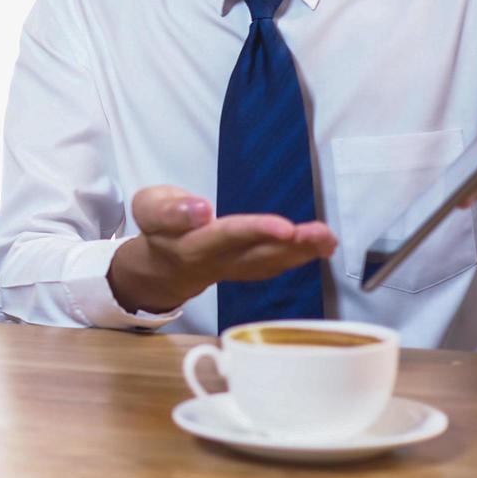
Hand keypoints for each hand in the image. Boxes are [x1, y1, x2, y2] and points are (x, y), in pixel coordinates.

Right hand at [107, 185, 336, 312]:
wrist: (163, 265)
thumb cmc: (159, 227)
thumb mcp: (149, 208)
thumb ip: (170, 210)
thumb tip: (202, 210)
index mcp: (189, 244)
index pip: (223, 234)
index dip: (254, 230)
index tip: (283, 226)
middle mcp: (216, 261)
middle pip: (254, 253)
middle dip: (288, 244)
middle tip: (319, 233)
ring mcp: (233, 269)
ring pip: (270, 262)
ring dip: (302, 251)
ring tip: (328, 238)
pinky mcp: (247, 269)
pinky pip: (275, 265)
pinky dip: (301, 256)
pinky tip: (322, 245)